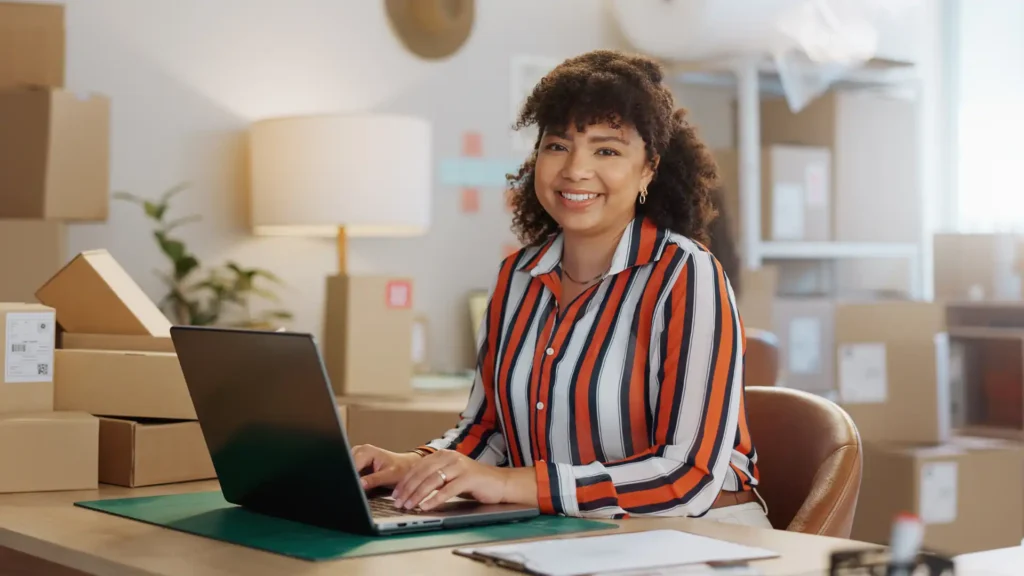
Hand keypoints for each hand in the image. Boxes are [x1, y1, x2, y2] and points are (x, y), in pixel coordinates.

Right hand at [351, 444, 422, 490]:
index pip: (352, 467)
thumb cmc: (400, 468)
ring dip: (355, 481)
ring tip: (368, 485)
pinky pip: (352, 474)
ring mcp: (356, 457)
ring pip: (349, 473)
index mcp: (365, 451)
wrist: (405, 466)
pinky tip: (365, 484)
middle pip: (348, 469)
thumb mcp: (389, 475)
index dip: (353, 479)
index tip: (358, 488)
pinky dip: (357, 481)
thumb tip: (359, 484)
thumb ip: (373, 480)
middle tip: (364, 488)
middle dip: (354, 480)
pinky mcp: (356, 464)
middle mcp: (358, 451)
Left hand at [391, 449, 537, 511]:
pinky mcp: (469, 477)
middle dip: (408, 489)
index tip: (395, 494)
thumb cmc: (473, 482)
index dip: (405, 481)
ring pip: (433, 480)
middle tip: (398, 502)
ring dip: (418, 494)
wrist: (500, 483)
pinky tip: (426, 506)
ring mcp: (460, 466)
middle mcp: (450, 457)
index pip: (418, 467)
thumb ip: (434, 478)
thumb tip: (410, 490)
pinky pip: (448, 489)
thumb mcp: (450, 477)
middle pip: (422, 473)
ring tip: (409, 505)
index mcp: (443, 455)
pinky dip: (435, 499)